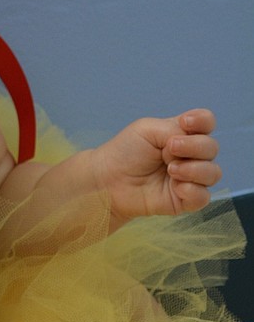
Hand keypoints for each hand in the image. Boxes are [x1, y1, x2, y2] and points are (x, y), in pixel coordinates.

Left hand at [94, 109, 221, 222]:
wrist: (109, 179)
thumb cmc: (126, 151)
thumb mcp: (148, 129)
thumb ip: (174, 130)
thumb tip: (190, 143)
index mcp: (182, 133)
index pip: (207, 123)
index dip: (203, 121)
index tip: (185, 123)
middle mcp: (190, 155)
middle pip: (212, 147)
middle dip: (193, 146)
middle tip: (169, 148)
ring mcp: (189, 178)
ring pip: (213, 172)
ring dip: (194, 169)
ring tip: (170, 169)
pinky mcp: (185, 200)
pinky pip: (204, 197)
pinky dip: (193, 190)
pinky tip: (176, 187)